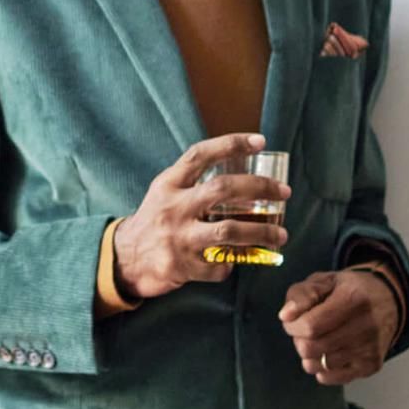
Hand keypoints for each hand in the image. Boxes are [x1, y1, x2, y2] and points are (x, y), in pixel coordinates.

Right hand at [112, 132, 288, 300]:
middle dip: (260, 188)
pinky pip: (219, 266)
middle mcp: (172, 207)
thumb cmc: (154, 221)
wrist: (124, 259)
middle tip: (284, 193)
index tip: (260, 142)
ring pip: (230, 231)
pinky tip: (237, 262)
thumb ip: (193, 183)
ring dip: (262, 233)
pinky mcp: (181, 266)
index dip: (231, 144)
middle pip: (223, 189)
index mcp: (169, 184)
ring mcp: (177, 238)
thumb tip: (242, 176)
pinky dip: (233, 264)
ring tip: (281, 236)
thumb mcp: (165, 193)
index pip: (200, 155)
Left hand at [279, 267, 397, 385]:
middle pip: (311, 348)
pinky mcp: (371, 366)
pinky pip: (330, 378)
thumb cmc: (350, 290)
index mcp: (353, 299)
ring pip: (318, 366)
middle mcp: (365, 326)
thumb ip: (302, 294)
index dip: (292, 326)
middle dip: (299, 340)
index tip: (294, 320)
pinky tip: (330, 351)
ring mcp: (369, 349)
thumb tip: (286, 316)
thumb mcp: (325, 281)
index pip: (310, 326)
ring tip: (320, 339)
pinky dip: (322, 368)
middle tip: (306, 330)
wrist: (389, 302)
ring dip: (310, 354)